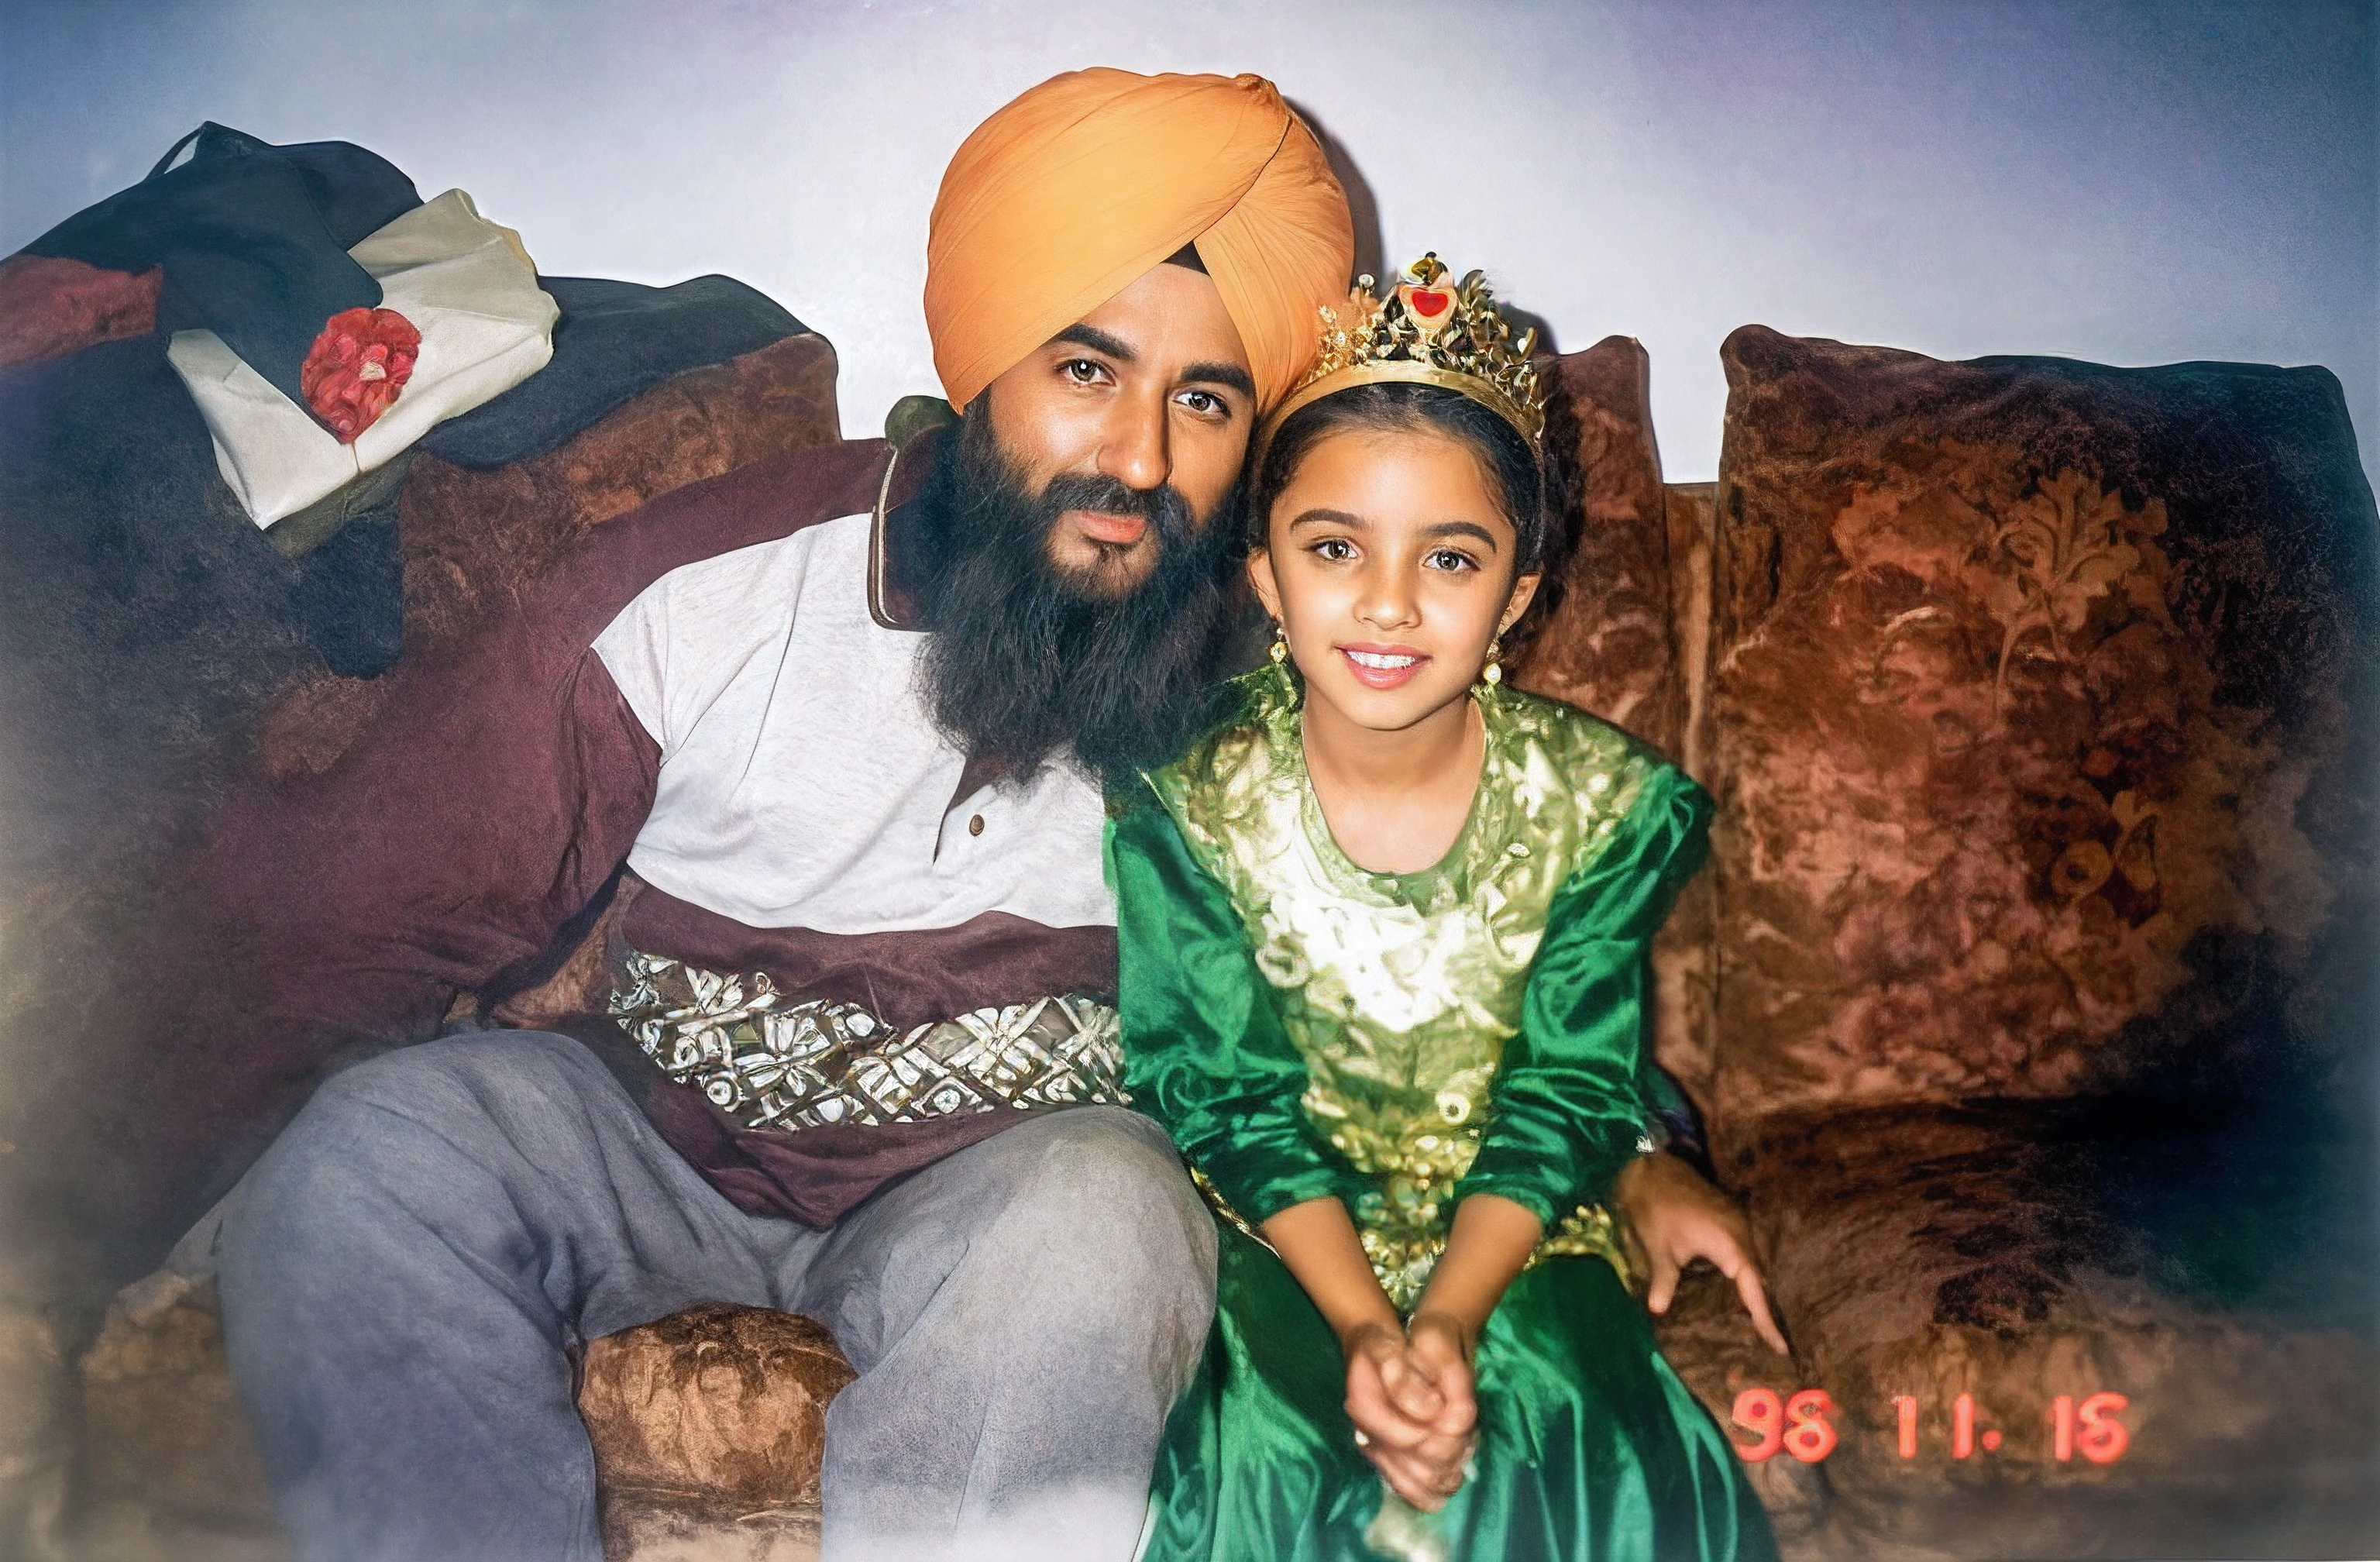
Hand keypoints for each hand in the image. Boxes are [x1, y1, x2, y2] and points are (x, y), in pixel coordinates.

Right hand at [1341, 1319, 1472, 1509]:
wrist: (1370, 1350)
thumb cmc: (1381, 1344)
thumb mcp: (1388, 1346)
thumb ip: (1403, 1377)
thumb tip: (1431, 1410)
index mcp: (1364, 1409)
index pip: (1406, 1438)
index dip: (1437, 1435)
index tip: (1460, 1423)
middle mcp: (1367, 1435)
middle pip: (1409, 1466)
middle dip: (1443, 1458)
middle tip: (1468, 1444)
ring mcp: (1376, 1449)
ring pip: (1409, 1482)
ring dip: (1440, 1477)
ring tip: (1463, 1465)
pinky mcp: (1386, 1456)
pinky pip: (1407, 1484)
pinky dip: (1431, 1487)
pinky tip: (1452, 1478)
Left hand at [1610, 1151, 1789, 1356]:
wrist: (1654, 1167)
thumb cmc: (1656, 1206)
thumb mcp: (1658, 1246)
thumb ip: (1664, 1279)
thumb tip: (1657, 1309)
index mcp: (1729, 1243)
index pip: (1754, 1289)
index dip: (1766, 1319)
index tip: (1781, 1347)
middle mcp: (1742, 1235)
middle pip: (1761, 1281)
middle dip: (1768, 1313)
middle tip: (1777, 1348)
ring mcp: (1740, 1226)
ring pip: (1756, 1269)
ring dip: (1759, 1296)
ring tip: (1766, 1330)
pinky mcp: (1732, 1223)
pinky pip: (1747, 1257)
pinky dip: (1748, 1279)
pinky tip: (1745, 1297)